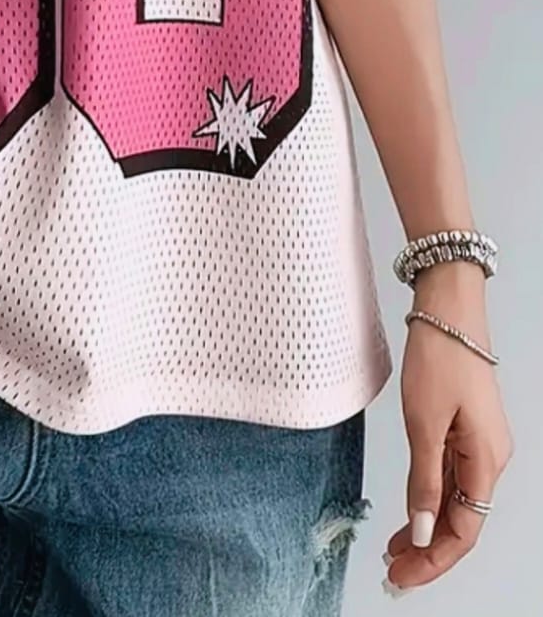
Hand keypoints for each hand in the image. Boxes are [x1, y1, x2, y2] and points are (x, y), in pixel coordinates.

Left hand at [385, 267, 512, 592]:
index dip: (433, 561)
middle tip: (393, 570)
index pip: (464, 531)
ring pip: (455, 501)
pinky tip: (410, 511)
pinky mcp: (465, 429)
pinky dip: (430, 498)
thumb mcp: (423, 423)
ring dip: (427, 527)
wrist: (448, 307)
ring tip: (394, 548)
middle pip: (463, 522)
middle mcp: (490, 459)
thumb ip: (424, 481)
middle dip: (429, 551)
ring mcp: (479, 444)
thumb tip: (424, 532)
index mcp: (486, 461)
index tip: (401, 575)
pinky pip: (450, 476)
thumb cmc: (440, 356)